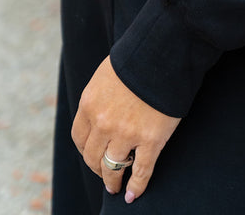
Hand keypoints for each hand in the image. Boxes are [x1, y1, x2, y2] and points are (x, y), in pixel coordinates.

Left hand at [71, 56, 180, 203]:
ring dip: (112, 181)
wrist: (164, 50)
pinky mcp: (151, 140)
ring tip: (115, 187)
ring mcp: (127, 134)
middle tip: (104, 174)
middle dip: (97, 168)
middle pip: (93, 156)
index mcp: (90, 104)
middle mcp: (103, 123)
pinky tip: (133, 195)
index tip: (92, 154)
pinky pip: (141, 171)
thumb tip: (101, 110)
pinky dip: (136, 186)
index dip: (85, 150)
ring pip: (113, 168)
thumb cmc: (138, 57)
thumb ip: (101, 96)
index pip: (79, 137)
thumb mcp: (108, 73)